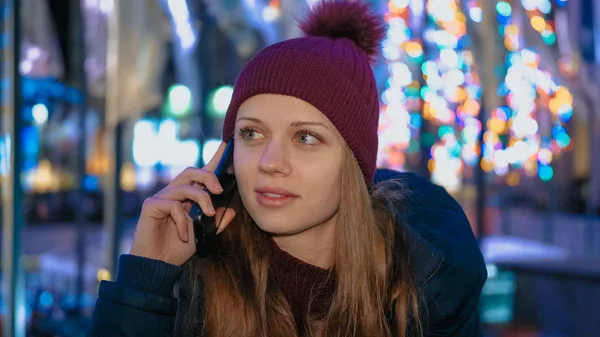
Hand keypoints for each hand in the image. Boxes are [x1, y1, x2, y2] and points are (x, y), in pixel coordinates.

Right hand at [129, 142, 236, 265]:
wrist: (157, 266)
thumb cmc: (178, 249)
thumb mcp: (203, 234)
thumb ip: (216, 222)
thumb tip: (232, 210)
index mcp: (187, 197)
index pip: (201, 174)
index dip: (214, 159)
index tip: (226, 146)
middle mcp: (173, 193)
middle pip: (191, 171)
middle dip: (209, 177)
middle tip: (219, 191)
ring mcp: (161, 198)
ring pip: (184, 186)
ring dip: (201, 199)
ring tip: (208, 215)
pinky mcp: (151, 206)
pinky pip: (173, 205)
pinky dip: (183, 220)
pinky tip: (184, 234)